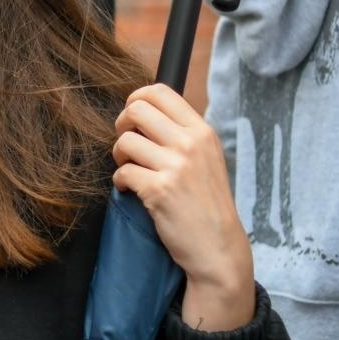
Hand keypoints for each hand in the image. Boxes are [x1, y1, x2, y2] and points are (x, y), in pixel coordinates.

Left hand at [113, 83, 254, 330]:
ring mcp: (176, 166)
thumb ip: (181, 134)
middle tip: (129, 147)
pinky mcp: (159, 190)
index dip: (136, 100)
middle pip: (135, 110)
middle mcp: (190, 144)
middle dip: (122, 126)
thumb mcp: (206, 158)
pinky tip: (133, 191)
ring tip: (132, 171)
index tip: (133, 120)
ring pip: (124, 142)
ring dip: (120, 158)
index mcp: (202, 131)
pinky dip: (121, 182)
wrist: (218, 248)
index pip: (160, 92)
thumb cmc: (207, 203)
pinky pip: (122, 173)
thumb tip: (144, 111)